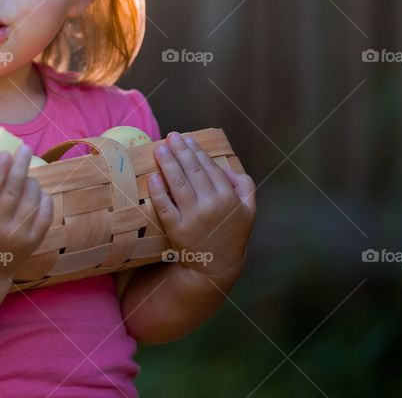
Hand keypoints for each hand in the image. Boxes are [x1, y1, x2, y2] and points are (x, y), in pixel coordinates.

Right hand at [0, 145, 53, 280]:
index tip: (4, 153)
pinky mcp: (33, 242)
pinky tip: (37, 191)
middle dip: (20, 165)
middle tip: (24, 148)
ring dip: (31, 181)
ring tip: (27, 173)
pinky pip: (45, 214)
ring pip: (31, 200)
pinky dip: (43, 198)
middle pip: (13, 191)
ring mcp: (18, 236)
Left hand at [148, 132, 255, 281]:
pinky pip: (164, 205)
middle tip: (170, 136)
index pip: (209, 168)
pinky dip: (158, 190)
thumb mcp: (249, 209)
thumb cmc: (231, 232)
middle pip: (191, 171)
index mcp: (228, 198)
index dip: (197, 151)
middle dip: (180, 151)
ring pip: (177, 184)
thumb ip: (244, 184)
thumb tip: (225, 167)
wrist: (217, 264)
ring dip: (167, 163)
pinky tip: (152, 176)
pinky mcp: (176, 229)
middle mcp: (211, 205)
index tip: (187, 139)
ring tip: (160, 148)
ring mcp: (192, 217)